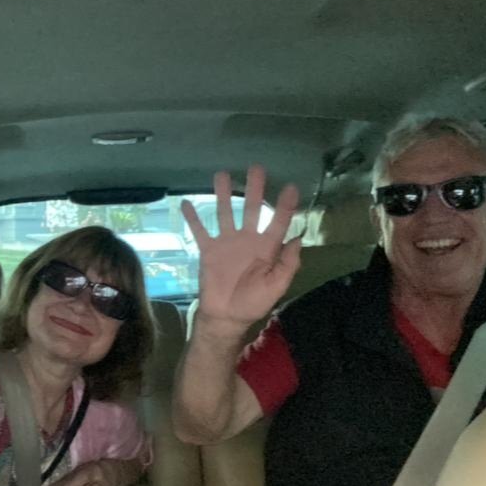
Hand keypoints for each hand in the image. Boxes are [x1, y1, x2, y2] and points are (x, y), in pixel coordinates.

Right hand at [182, 165, 300, 330]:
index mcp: (267, 248)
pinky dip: (193, 218)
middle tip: (256, 168)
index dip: (285, 206)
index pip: (278, 222)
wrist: (226, 316)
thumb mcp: (276, 286)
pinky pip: (200, 231)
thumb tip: (298, 238)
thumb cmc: (254, 303)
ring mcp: (227, 243)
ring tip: (222, 175)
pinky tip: (187, 202)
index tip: (291, 187)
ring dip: (223, 194)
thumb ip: (288, 264)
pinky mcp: (208, 250)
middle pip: (252, 209)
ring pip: (225, 213)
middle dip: (254, 189)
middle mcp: (247, 239)